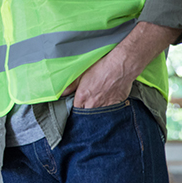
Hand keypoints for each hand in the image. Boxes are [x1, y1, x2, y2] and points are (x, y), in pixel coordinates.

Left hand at [63, 22, 180, 107]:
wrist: (119, 67)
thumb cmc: (100, 67)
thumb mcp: (81, 73)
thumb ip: (71, 85)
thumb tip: (62, 92)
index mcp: (82, 97)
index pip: (76, 110)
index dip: (77, 109)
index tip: (78, 107)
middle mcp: (93, 104)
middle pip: (87, 115)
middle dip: (86, 114)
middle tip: (87, 109)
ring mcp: (105, 106)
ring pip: (99, 116)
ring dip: (97, 113)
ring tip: (97, 108)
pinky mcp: (116, 105)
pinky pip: (111, 112)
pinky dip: (109, 110)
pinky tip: (108, 105)